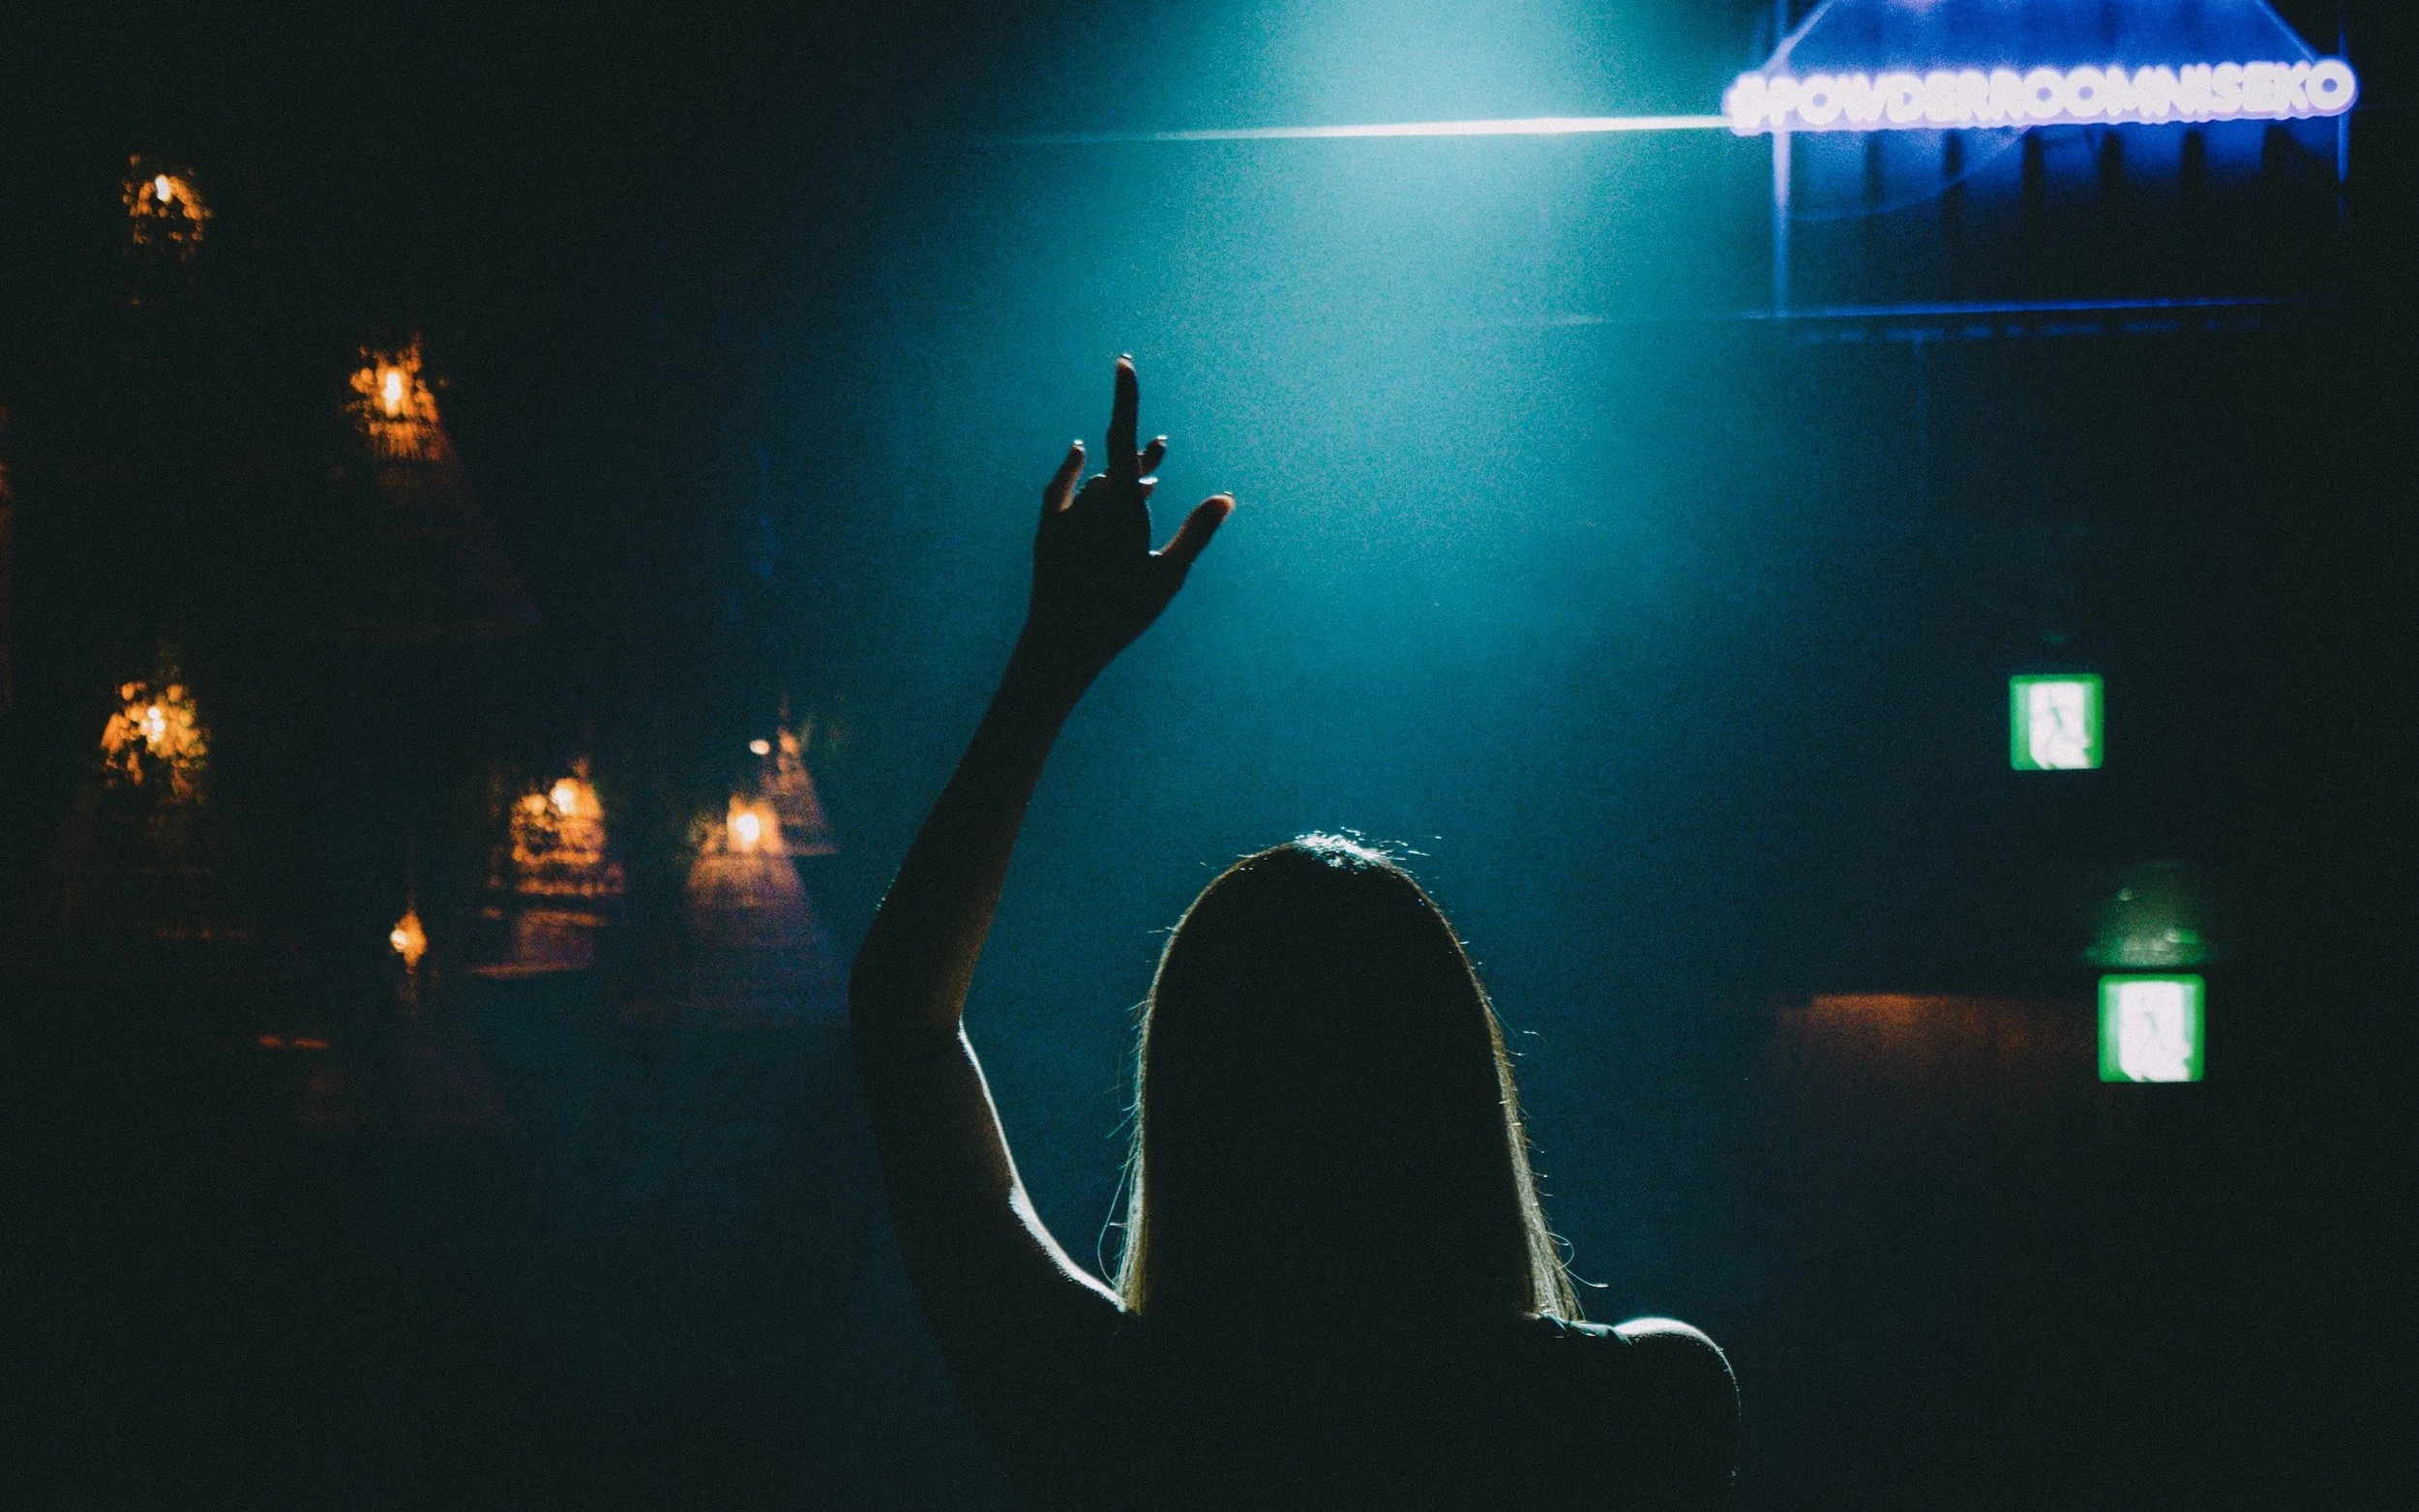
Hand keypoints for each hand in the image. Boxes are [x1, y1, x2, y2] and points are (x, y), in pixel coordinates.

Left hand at [1022, 357, 1232, 684]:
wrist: (1062, 642)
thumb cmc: (1122, 613)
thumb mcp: (1168, 575)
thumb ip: (1196, 532)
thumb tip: (1227, 498)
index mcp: (1123, 509)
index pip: (1124, 440)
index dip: (1124, 399)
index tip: (1123, 363)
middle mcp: (1091, 503)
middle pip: (1122, 469)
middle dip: (1143, 462)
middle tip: (1162, 446)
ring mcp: (1067, 514)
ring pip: (1100, 484)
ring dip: (1121, 479)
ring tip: (1144, 480)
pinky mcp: (1049, 527)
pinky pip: (1063, 486)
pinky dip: (1073, 467)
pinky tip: (1078, 452)